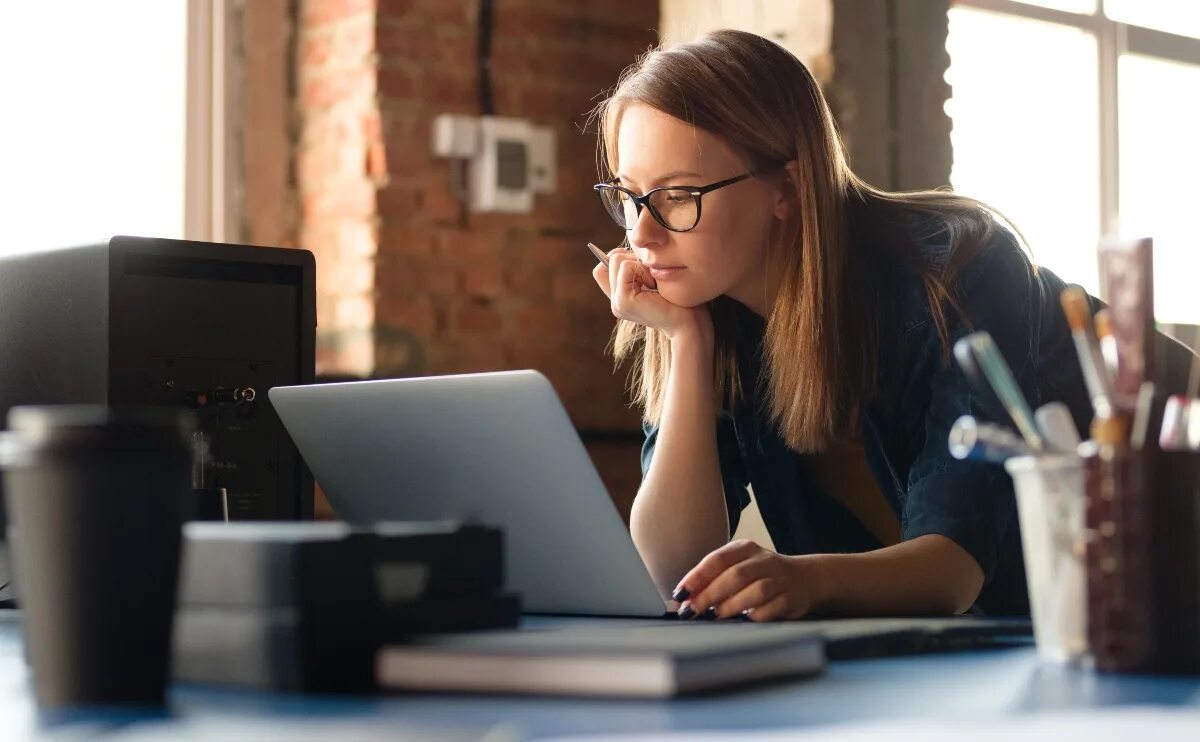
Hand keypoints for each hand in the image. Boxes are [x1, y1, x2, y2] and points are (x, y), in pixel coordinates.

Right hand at [590, 246, 706, 339]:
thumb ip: (636, 267)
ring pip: (617, 260)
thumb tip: (623, 248)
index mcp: (620, 296)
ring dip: (640, 265)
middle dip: (636, 260)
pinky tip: (654, 286)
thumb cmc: (678, 297)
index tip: (644, 268)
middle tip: (653, 279)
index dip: (622, 258)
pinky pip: (626, 267)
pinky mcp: (623, 302)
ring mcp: (617, 303)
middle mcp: (615, 301)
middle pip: (612, 258)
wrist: (689, 321)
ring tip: (654, 283)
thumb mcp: (653, 277)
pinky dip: (643, 270)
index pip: (603, 266)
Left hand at [672, 540, 819, 621]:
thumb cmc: (760, 575)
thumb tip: (682, 600)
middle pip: (735, 575)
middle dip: (710, 594)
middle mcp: (763, 560)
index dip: (697, 577)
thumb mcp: (738, 567)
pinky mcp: (791, 598)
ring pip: (755, 591)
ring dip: (732, 605)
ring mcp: (780, 579)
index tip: (680, 593)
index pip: (717, 559)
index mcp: (745, 548)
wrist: (804, 578)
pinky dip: (755, 616)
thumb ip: (712, 580)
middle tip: (692, 610)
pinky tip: (744, 620)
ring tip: (716, 615)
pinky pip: (771, 609)